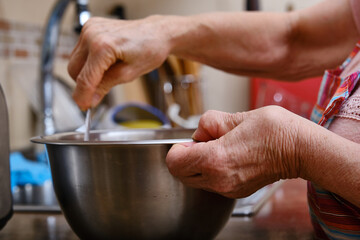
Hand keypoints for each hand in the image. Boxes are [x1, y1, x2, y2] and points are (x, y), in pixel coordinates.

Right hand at [68, 16, 170, 109]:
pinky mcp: (90, 27)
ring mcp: (90, 28)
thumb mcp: (129, 74)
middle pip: (74, 70)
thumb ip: (106, 86)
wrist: (156, 33)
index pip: (85, 78)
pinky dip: (89, 61)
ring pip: (75, 61)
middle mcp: (92, 34)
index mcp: (103, 46)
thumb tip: (90, 99)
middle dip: (84, 85)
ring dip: (86, 73)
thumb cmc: (149, 49)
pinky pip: (80, 51)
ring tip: (108, 72)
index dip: (83, 96)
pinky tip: (105, 61)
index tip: (84, 106)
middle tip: (98, 93)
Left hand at [166, 106, 305, 197]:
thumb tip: (198, 133)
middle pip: (181, 174)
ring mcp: (228, 189)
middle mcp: (219, 179)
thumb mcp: (236, 116)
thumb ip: (208, 123)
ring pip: (196, 180)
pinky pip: (212, 184)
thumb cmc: (274, 131)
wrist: (300, 150)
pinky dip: (212, 171)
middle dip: (186, 157)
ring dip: (199, 165)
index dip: (176, 149)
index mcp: (215, 159)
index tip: (188, 141)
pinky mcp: (236, 192)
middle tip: (203, 143)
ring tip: (220, 149)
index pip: (174, 162)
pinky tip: (229, 158)